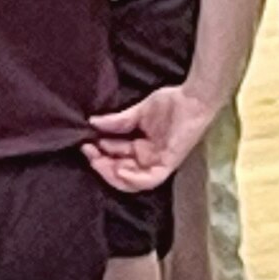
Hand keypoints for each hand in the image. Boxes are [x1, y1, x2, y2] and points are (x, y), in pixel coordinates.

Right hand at [83, 84, 215, 191]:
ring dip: (112, 173)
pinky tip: (120, 169)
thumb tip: (92, 122)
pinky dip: (134, 179)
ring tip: (97, 160)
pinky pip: (150, 179)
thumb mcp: (138, 113)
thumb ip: (117, 122)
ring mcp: (159, 164)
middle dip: (101, 165)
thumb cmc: (171, 103)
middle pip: (121, 173)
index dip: (100, 154)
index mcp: (143, 150)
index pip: (116, 159)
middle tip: (87, 151)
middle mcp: (149, 160)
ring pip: (132, 181)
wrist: (193, 98)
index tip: (85, 142)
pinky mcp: (169, 164)